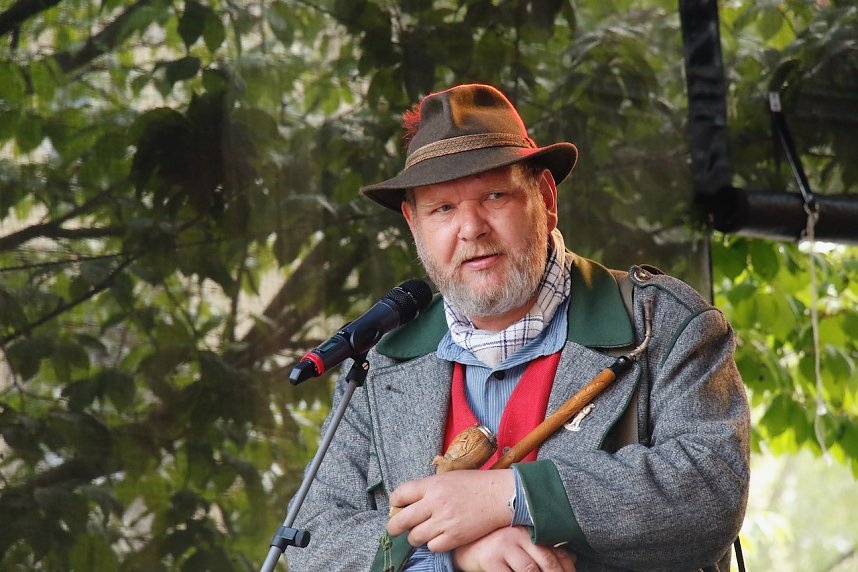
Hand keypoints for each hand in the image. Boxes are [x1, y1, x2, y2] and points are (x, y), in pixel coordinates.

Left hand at [387, 469, 513, 551]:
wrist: (501, 495)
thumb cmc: (475, 484)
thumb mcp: (449, 477)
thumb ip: (429, 488)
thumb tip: (409, 501)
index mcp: (433, 485)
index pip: (400, 494)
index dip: (394, 503)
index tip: (396, 507)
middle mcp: (436, 502)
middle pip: (402, 520)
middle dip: (394, 527)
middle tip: (394, 529)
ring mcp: (445, 521)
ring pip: (415, 537)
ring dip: (415, 537)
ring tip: (420, 533)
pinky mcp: (455, 536)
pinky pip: (433, 546)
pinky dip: (433, 544)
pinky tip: (438, 537)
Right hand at [453, 527, 576, 571]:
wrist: (465, 544)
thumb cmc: (497, 545)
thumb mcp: (521, 544)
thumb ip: (544, 548)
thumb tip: (572, 558)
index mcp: (530, 530)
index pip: (557, 552)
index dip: (568, 569)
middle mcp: (519, 535)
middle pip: (547, 561)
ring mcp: (504, 546)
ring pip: (531, 571)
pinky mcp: (491, 559)